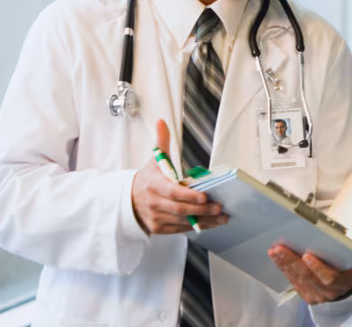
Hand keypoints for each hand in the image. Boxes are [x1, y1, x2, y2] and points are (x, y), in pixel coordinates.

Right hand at [130, 119, 225, 234]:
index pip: (173, 192)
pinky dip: (197, 227)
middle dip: (201, 209)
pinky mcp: (159, 228)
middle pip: (180, 209)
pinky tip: (212, 223)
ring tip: (222, 216)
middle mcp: (154, 203)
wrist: (129, 199)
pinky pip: (180, 229)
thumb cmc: (147, 179)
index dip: (189, 196)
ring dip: (204, 220)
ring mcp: (156, 217)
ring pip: (182, 221)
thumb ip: (161, 142)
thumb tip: (161, 122)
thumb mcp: (153, 159)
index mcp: (154, 185)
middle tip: (219, 207)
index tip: (205, 196)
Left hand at [269, 244, 351, 303]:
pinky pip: (294, 283)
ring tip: (275, 252)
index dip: (317, 267)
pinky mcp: (308, 297)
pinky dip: (285, 270)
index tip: (307, 255)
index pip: (329, 278)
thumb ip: (340, 250)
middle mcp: (329, 293)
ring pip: (298, 280)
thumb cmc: (350, 267)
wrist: (349, 285)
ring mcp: (317, 297)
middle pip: (308, 277)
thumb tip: (325, 234)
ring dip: (284, 264)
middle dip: (292, 261)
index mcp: (342, 282)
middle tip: (280, 249)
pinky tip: (278, 260)